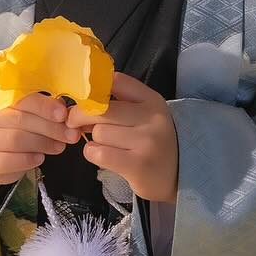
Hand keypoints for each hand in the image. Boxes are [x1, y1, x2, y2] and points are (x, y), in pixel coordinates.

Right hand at [0, 89, 80, 185]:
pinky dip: (28, 159)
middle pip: (19, 119)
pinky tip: (40, 158)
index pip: (19, 97)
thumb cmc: (14, 129)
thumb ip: (42, 108)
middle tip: (70, 135)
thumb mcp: (27, 113)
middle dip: (50, 127)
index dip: (43, 105)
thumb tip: (65, 110)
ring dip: (43, 143)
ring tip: (59, 146)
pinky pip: (7, 160)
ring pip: (15, 139)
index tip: (63, 114)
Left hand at [65, 72, 178, 202]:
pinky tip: (102, 156)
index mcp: (152, 100)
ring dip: (93, 139)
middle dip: (80, 116)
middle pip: (100, 109)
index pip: (115, 81)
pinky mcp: (138, 166)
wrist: (180, 173)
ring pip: (99, 133)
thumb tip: (81, 100)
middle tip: (76, 123)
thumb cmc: (153, 140)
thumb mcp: (145, 114)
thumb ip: (119, 101)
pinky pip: (99, 153)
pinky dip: (92, 153)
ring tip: (104, 144)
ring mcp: (147, 142)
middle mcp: (152, 118)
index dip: (93, 90)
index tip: (86, 101)